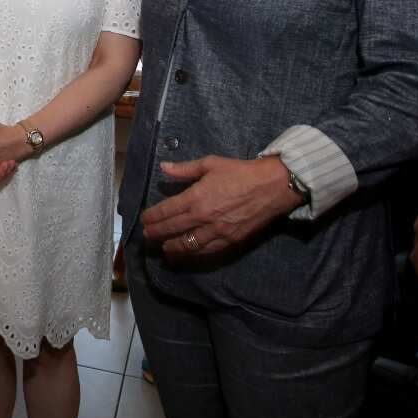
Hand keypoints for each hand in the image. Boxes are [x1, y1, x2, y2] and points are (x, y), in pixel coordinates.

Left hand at [141, 155, 301, 258]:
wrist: (273, 186)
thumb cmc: (241, 172)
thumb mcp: (210, 164)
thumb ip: (184, 169)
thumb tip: (163, 167)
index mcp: (196, 197)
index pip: (166, 211)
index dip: (152, 217)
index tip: (144, 220)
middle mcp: (203, 217)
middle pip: (172, 229)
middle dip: (156, 234)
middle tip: (147, 236)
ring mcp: (217, 231)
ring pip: (188, 245)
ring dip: (172, 248)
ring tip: (163, 249)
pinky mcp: (231, 240)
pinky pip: (207, 251)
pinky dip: (194, 254)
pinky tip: (187, 253)